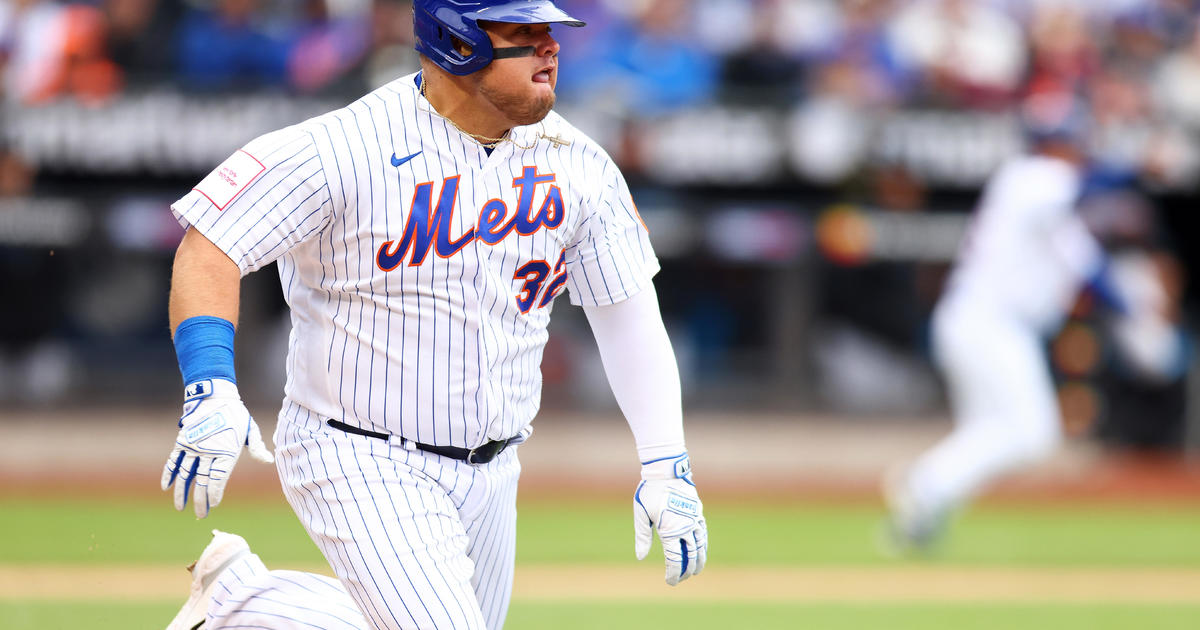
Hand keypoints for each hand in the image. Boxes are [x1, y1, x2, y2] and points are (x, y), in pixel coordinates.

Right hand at [161, 379, 273, 517]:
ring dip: (181, 492)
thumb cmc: (236, 414)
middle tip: (201, 514)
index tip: (214, 504)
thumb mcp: (250, 429)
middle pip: (201, 480)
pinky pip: (173, 461)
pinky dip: (168, 474)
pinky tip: (165, 487)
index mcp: (226, 451)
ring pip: (185, 474)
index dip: (214, 492)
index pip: (218, 478)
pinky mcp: (182, 442)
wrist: (214, 395)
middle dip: (200, 499)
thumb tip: (268, 461)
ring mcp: (193, 447)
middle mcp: (208, 451)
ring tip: (180, 507)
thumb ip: (257, 447)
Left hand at [633, 452, 707, 585]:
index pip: (675, 559)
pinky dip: (703, 546)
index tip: (671, 582)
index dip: (674, 573)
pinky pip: (703, 534)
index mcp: (670, 529)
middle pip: (691, 556)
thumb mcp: (641, 514)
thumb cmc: (650, 491)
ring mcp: (694, 520)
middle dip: (687, 570)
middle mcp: (685, 527)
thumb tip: (641, 557)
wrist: (667, 470)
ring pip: (701, 546)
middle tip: (681, 579)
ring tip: (696, 571)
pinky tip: (700, 551)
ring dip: (699, 560)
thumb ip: (643, 536)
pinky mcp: (698, 513)